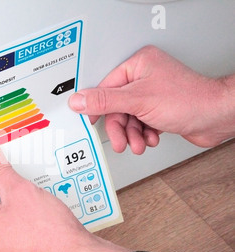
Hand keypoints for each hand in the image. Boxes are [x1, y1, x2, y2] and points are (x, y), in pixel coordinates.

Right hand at [69, 45, 233, 153]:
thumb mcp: (138, 100)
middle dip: (121, 128)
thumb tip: (79, 100)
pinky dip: (144, 134)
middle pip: (117, 106)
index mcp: (138, 65)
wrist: (216, 118)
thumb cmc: (188, 100)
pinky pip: (140, 124)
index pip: (105, 87)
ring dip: (132, 134)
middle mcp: (144, 77)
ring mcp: (152, 94)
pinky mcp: (158, 109)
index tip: (91, 121)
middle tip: (121, 141)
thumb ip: (105, 101)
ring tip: (139, 143)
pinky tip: (151, 137)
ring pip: (128, 118)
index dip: (98, 107)